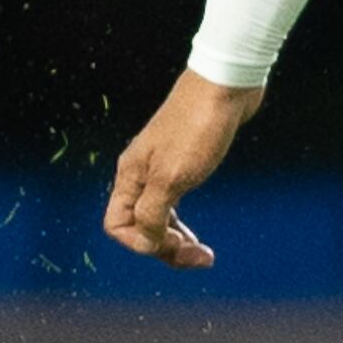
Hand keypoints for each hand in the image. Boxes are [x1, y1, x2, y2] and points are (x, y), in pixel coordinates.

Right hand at [106, 70, 263, 268]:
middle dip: (166, 248)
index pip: (117, 225)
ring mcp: (162, 168)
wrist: (226, 85)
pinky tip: (197, 232)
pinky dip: (183, 224)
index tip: (174, 244)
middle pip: (139, 226)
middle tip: (201, 258)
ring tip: (204, 255)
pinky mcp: (184, 162)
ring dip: (176, 240)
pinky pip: (174, 205)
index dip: (141, 243)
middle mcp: (141, 174)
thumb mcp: (172, 178)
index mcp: (131, 176)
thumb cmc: (198, 128)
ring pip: (158, 217)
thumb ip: (153, 213)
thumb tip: (148, 240)